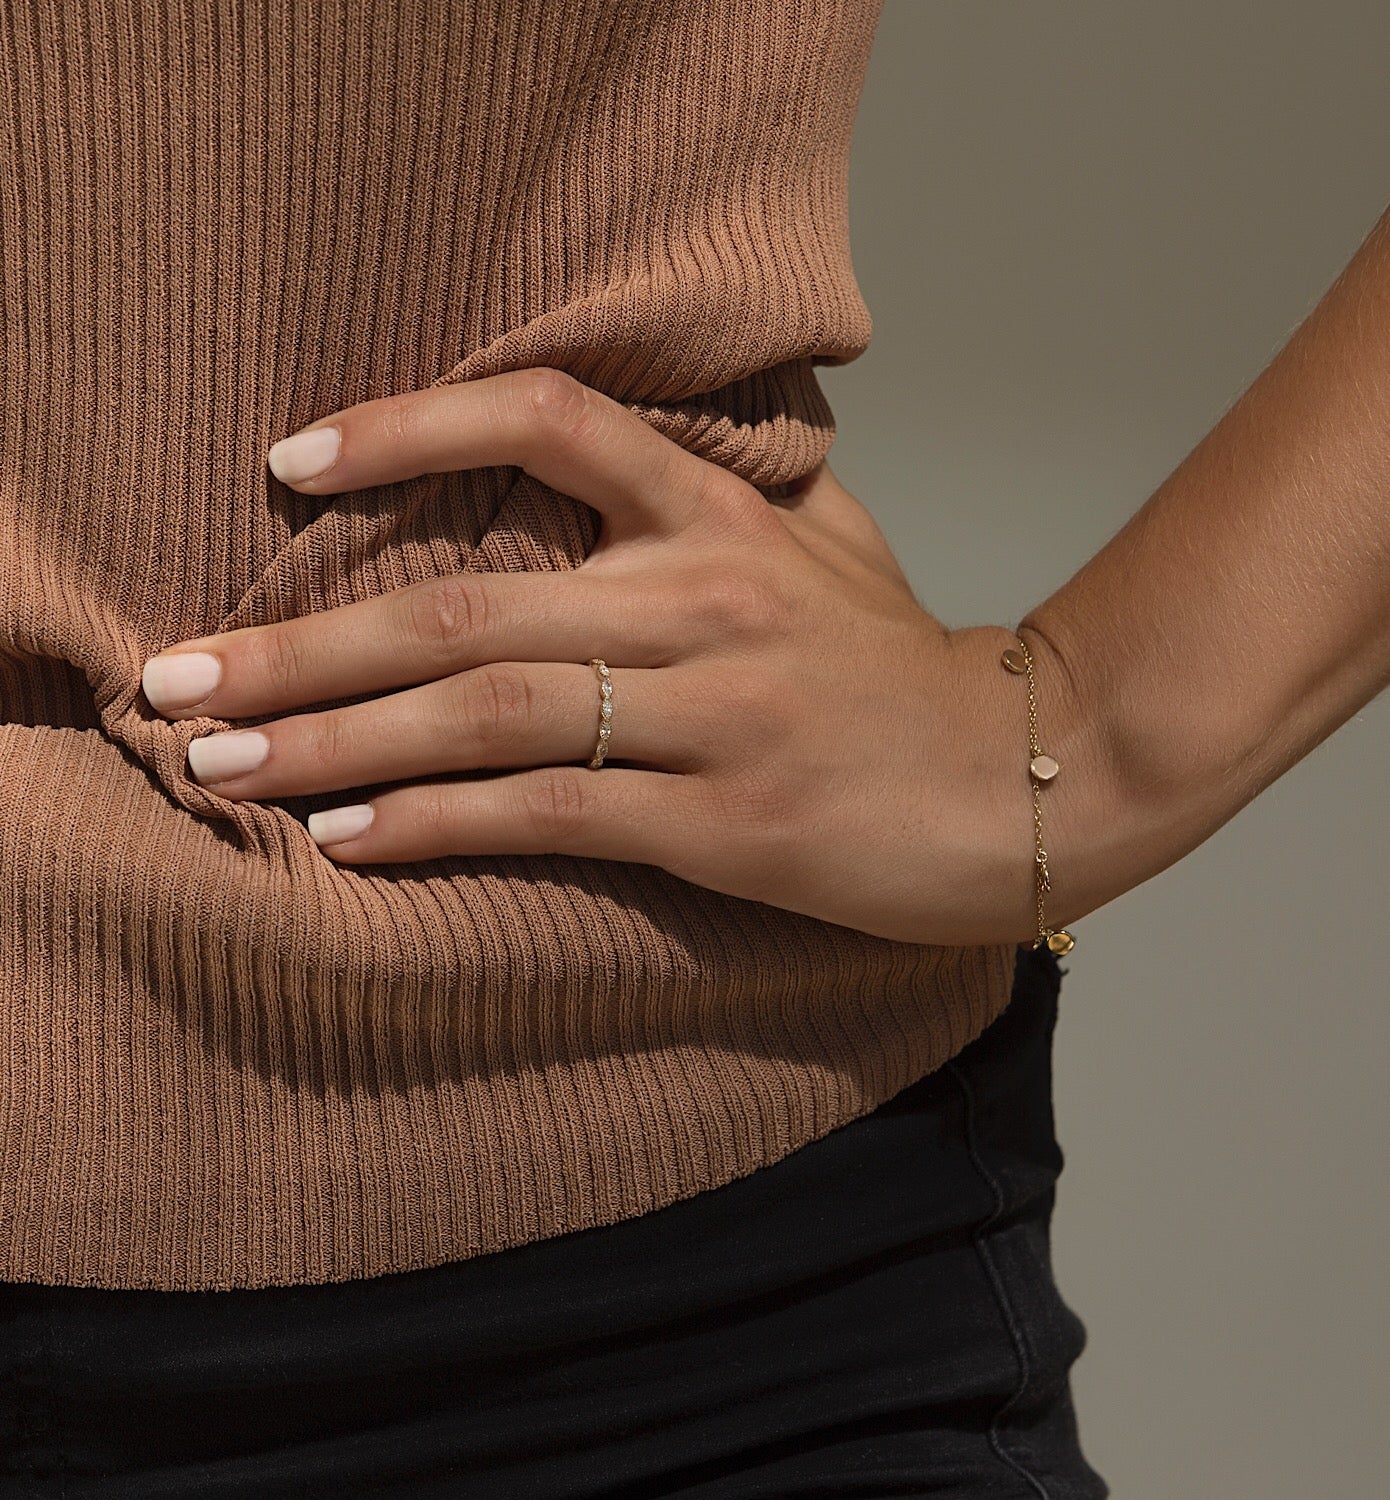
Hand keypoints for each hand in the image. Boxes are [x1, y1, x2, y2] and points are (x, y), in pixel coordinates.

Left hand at [141, 367, 1070, 946]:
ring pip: (488, 713)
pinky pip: (553, 814)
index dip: (411, 427)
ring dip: (339, 743)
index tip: (292, 464)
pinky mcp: (726, 820)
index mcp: (722, 518)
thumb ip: (727, 494)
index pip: (552, 420)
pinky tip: (350, 836)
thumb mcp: (831, 548)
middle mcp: (705, 599)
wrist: (1025, 778)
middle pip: (465, 603)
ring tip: (221, 760)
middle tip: (175, 676)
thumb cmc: (907, 670)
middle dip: (302, 646)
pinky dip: (442, 824)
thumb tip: (620, 465)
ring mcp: (716, 712)